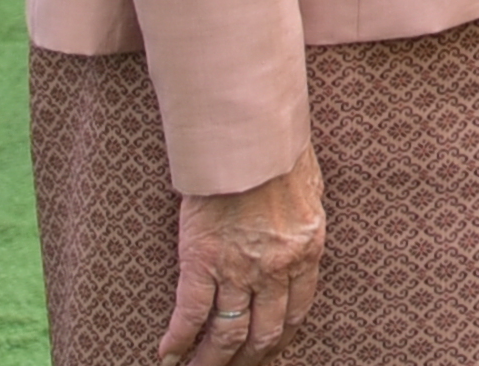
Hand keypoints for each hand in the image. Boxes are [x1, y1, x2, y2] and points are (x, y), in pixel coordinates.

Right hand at [166, 161, 324, 361]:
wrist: (249, 135)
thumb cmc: (279, 152)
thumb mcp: (310, 191)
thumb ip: (303, 224)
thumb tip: (301, 238)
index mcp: (305, 252)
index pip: (296, 314)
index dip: (280, 342)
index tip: (269, 355)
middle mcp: (275, 270)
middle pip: (263, 334)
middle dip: (248, 360)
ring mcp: (239, 268)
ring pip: (227, 333)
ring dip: (212, 360)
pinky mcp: (203, 260)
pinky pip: (191, 312)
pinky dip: (179, 339)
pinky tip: (168, 354)